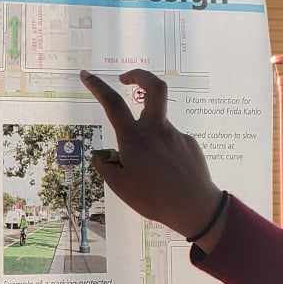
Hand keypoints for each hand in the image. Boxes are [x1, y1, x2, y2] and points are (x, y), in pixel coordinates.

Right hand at [79, 69, 225, 245]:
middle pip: (154, 87)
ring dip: (148, 138)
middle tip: (126, 79)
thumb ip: (106, 167)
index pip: (112, 104)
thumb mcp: (120, 187)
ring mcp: (176, 134)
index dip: (98, 86)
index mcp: (134, 138)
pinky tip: (166, 175)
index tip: (86, 75)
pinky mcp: (190, 143)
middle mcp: (156, 129)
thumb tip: (100, 155)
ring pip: (157, 126)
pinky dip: (163, 153)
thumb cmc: (153, 198)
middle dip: (139, 75)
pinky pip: (170, 143)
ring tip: (149, 171)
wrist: (195, 208)